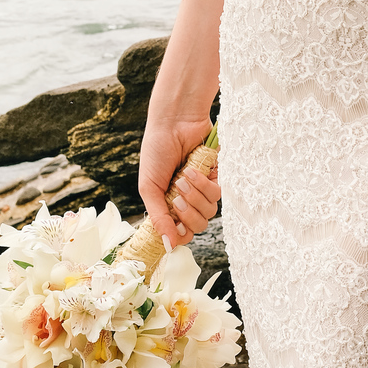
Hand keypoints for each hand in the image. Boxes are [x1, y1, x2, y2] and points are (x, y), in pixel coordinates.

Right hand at [138, 115, 220, 252]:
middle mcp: (188, 199)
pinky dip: (204, 184)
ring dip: (194, 196)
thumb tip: (167, 244)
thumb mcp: (149, 187)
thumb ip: (158, 216)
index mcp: (170, 204)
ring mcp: (203, 188)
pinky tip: (192, 170)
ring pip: (210, 211)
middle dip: (187, 214)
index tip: (174, 230)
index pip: (181, 232)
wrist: (173, 122)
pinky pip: (218, 193)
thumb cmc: (157, 151)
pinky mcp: (217, 175)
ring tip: (183, 177)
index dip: (180, 235)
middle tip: (176, 197)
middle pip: (198, 225)